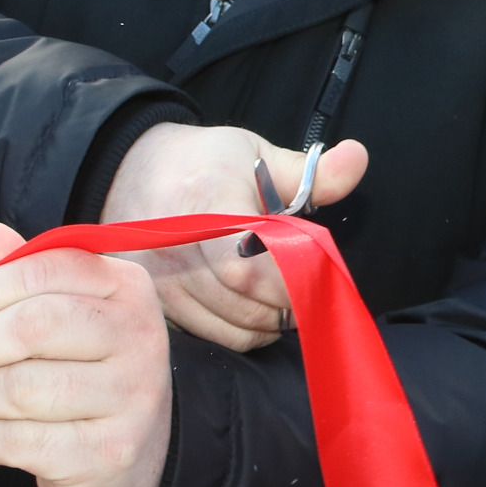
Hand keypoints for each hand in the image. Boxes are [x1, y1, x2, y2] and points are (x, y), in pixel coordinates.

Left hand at [0, 223, 170, 486]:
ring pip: (18, 388)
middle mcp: (140, 336)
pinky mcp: (110, 452)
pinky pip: (17, 440)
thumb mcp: (63, 314)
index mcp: (127, 288)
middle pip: (31, 326)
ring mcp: (131, 397)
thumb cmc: (85, 374)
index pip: (44, 270)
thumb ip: (22, 275)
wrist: (131, 458)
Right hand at [98, 121, 367, 349]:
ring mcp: (160, 280)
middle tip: (311, 291)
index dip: (291, 278)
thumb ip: (308, 171)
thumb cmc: (203, 163)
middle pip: (243, 300)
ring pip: (229, 326)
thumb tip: (358, 158)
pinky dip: (240, 331)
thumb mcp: (255, 151)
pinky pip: (208, 335)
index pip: (250, 262)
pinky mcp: (155, 303)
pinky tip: (254, 309)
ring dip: (268, 323)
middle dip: (288, 304)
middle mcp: (176, 246)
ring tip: (285, 300)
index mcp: (207, 202)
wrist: (128, 171)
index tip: (317, 273)